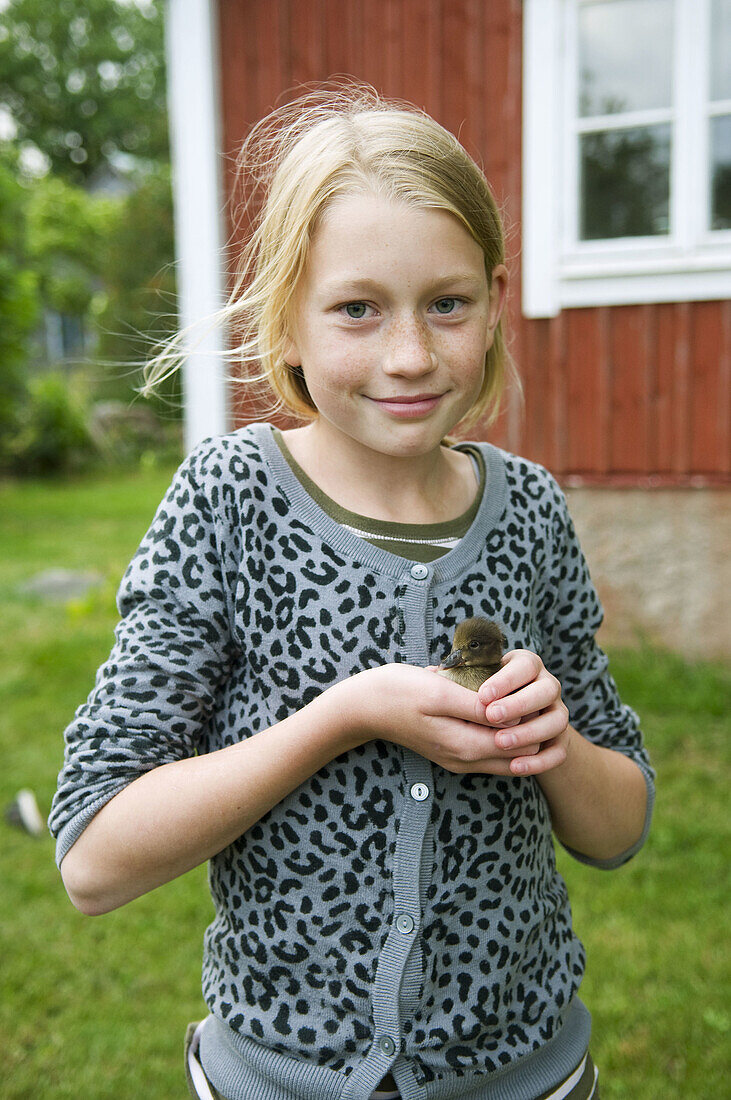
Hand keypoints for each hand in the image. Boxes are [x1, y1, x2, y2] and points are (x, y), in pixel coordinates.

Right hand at [340, 663, 538, 774]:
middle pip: (520, 754)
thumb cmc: (399, 692)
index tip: (520, 688)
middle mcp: (466, 761)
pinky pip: (489, 751)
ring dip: (513, 730)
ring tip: (502, 697)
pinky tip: (487, 706)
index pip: (523, 743)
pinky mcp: (453, 752)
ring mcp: (459, 759)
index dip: (530, 716)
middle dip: (526, 726)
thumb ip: (478, 708)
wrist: (365, 705)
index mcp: (466, 747)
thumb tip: (515, 716)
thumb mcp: (440, 693)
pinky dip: (498, 732)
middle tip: (516, 691)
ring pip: (506, 755)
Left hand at [476, 650, 569, 775]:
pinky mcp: (557, 740)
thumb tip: (445, 678)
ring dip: (530, 731)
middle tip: (491, 716)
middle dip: (519, 704)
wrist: (504, 718)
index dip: (506, 680)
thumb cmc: (476, 690)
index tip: (483, 695)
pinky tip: (515, 766)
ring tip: (500, 741)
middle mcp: (546, 687)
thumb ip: (464, 677)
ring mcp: (555, 713)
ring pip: (557, 721)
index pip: (525, 666)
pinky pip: (559, 752)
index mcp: (527, 665)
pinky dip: (541, 761)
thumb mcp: (470, 678)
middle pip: (547, 691)